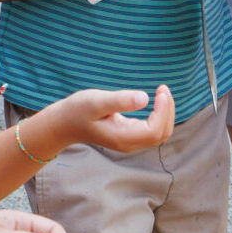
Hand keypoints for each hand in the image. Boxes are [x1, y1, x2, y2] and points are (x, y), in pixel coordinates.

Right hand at [41, 85, 176, 156]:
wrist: (64, 124)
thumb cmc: (78, 110)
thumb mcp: (96, 101)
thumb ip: (119, 100)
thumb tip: (145, 98)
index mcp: (122, 137)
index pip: (155, 131)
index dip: (164, 112)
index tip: (160, 91)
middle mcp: (128, 143)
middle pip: (161, 134)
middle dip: (168, 111)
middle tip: (163, 89)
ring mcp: (130, 142)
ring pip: (159, 133)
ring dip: (165, 113)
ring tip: (162, 92)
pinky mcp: (129, 136)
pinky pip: (152, 130)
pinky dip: (159, 116)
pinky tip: (156, 100)